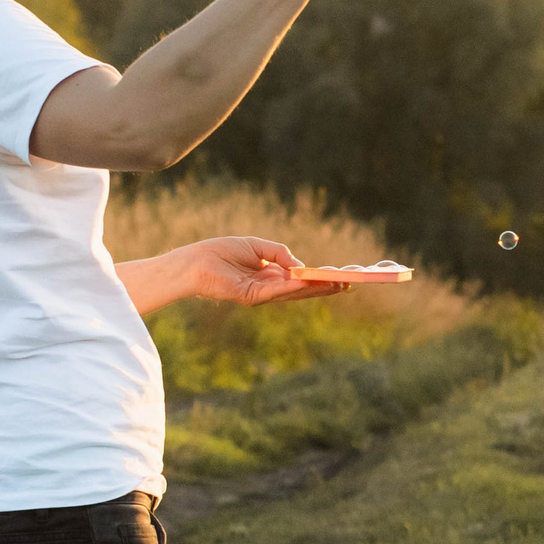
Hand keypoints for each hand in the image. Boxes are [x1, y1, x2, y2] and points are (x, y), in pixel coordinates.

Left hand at [187, 235, 338, 306]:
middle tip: (347, 283)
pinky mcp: (252, 297)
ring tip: (336, 283)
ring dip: (315, 288)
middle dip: (325, 286)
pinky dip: (293, 286)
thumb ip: (280, 254)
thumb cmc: (221, 251)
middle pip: (302, 289)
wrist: (196, 261)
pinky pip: (277, 291)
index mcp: (271, 276)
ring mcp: (262, 295)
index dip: (320, 278)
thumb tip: (301, 266)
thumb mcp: (258, 247)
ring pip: (294, 292)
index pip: (301, 279)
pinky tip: (309, 280)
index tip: (340, 276)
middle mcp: (270, 288)